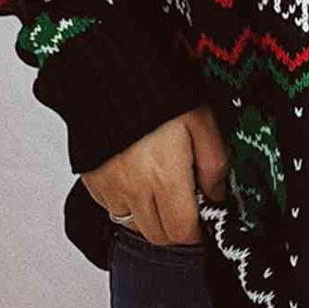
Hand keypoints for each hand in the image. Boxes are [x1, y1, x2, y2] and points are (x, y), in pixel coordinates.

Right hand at [80, 103, 229, 245]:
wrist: (112, 71)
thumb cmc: (160, 91)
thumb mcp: (201, 121)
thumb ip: (215, 164)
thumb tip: (217, 195)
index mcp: (165, 177)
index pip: (181, 232)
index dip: (196, 233)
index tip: (202, 220)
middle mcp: (134, 188)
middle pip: (157, 236)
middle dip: (175, 228)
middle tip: (185, 205)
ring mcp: (109, 186)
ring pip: (132, 225)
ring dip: (149, 217)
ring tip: (160, 190)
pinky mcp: (91, 179)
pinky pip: (110, 208)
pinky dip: (126, 203)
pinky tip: (137, 179)